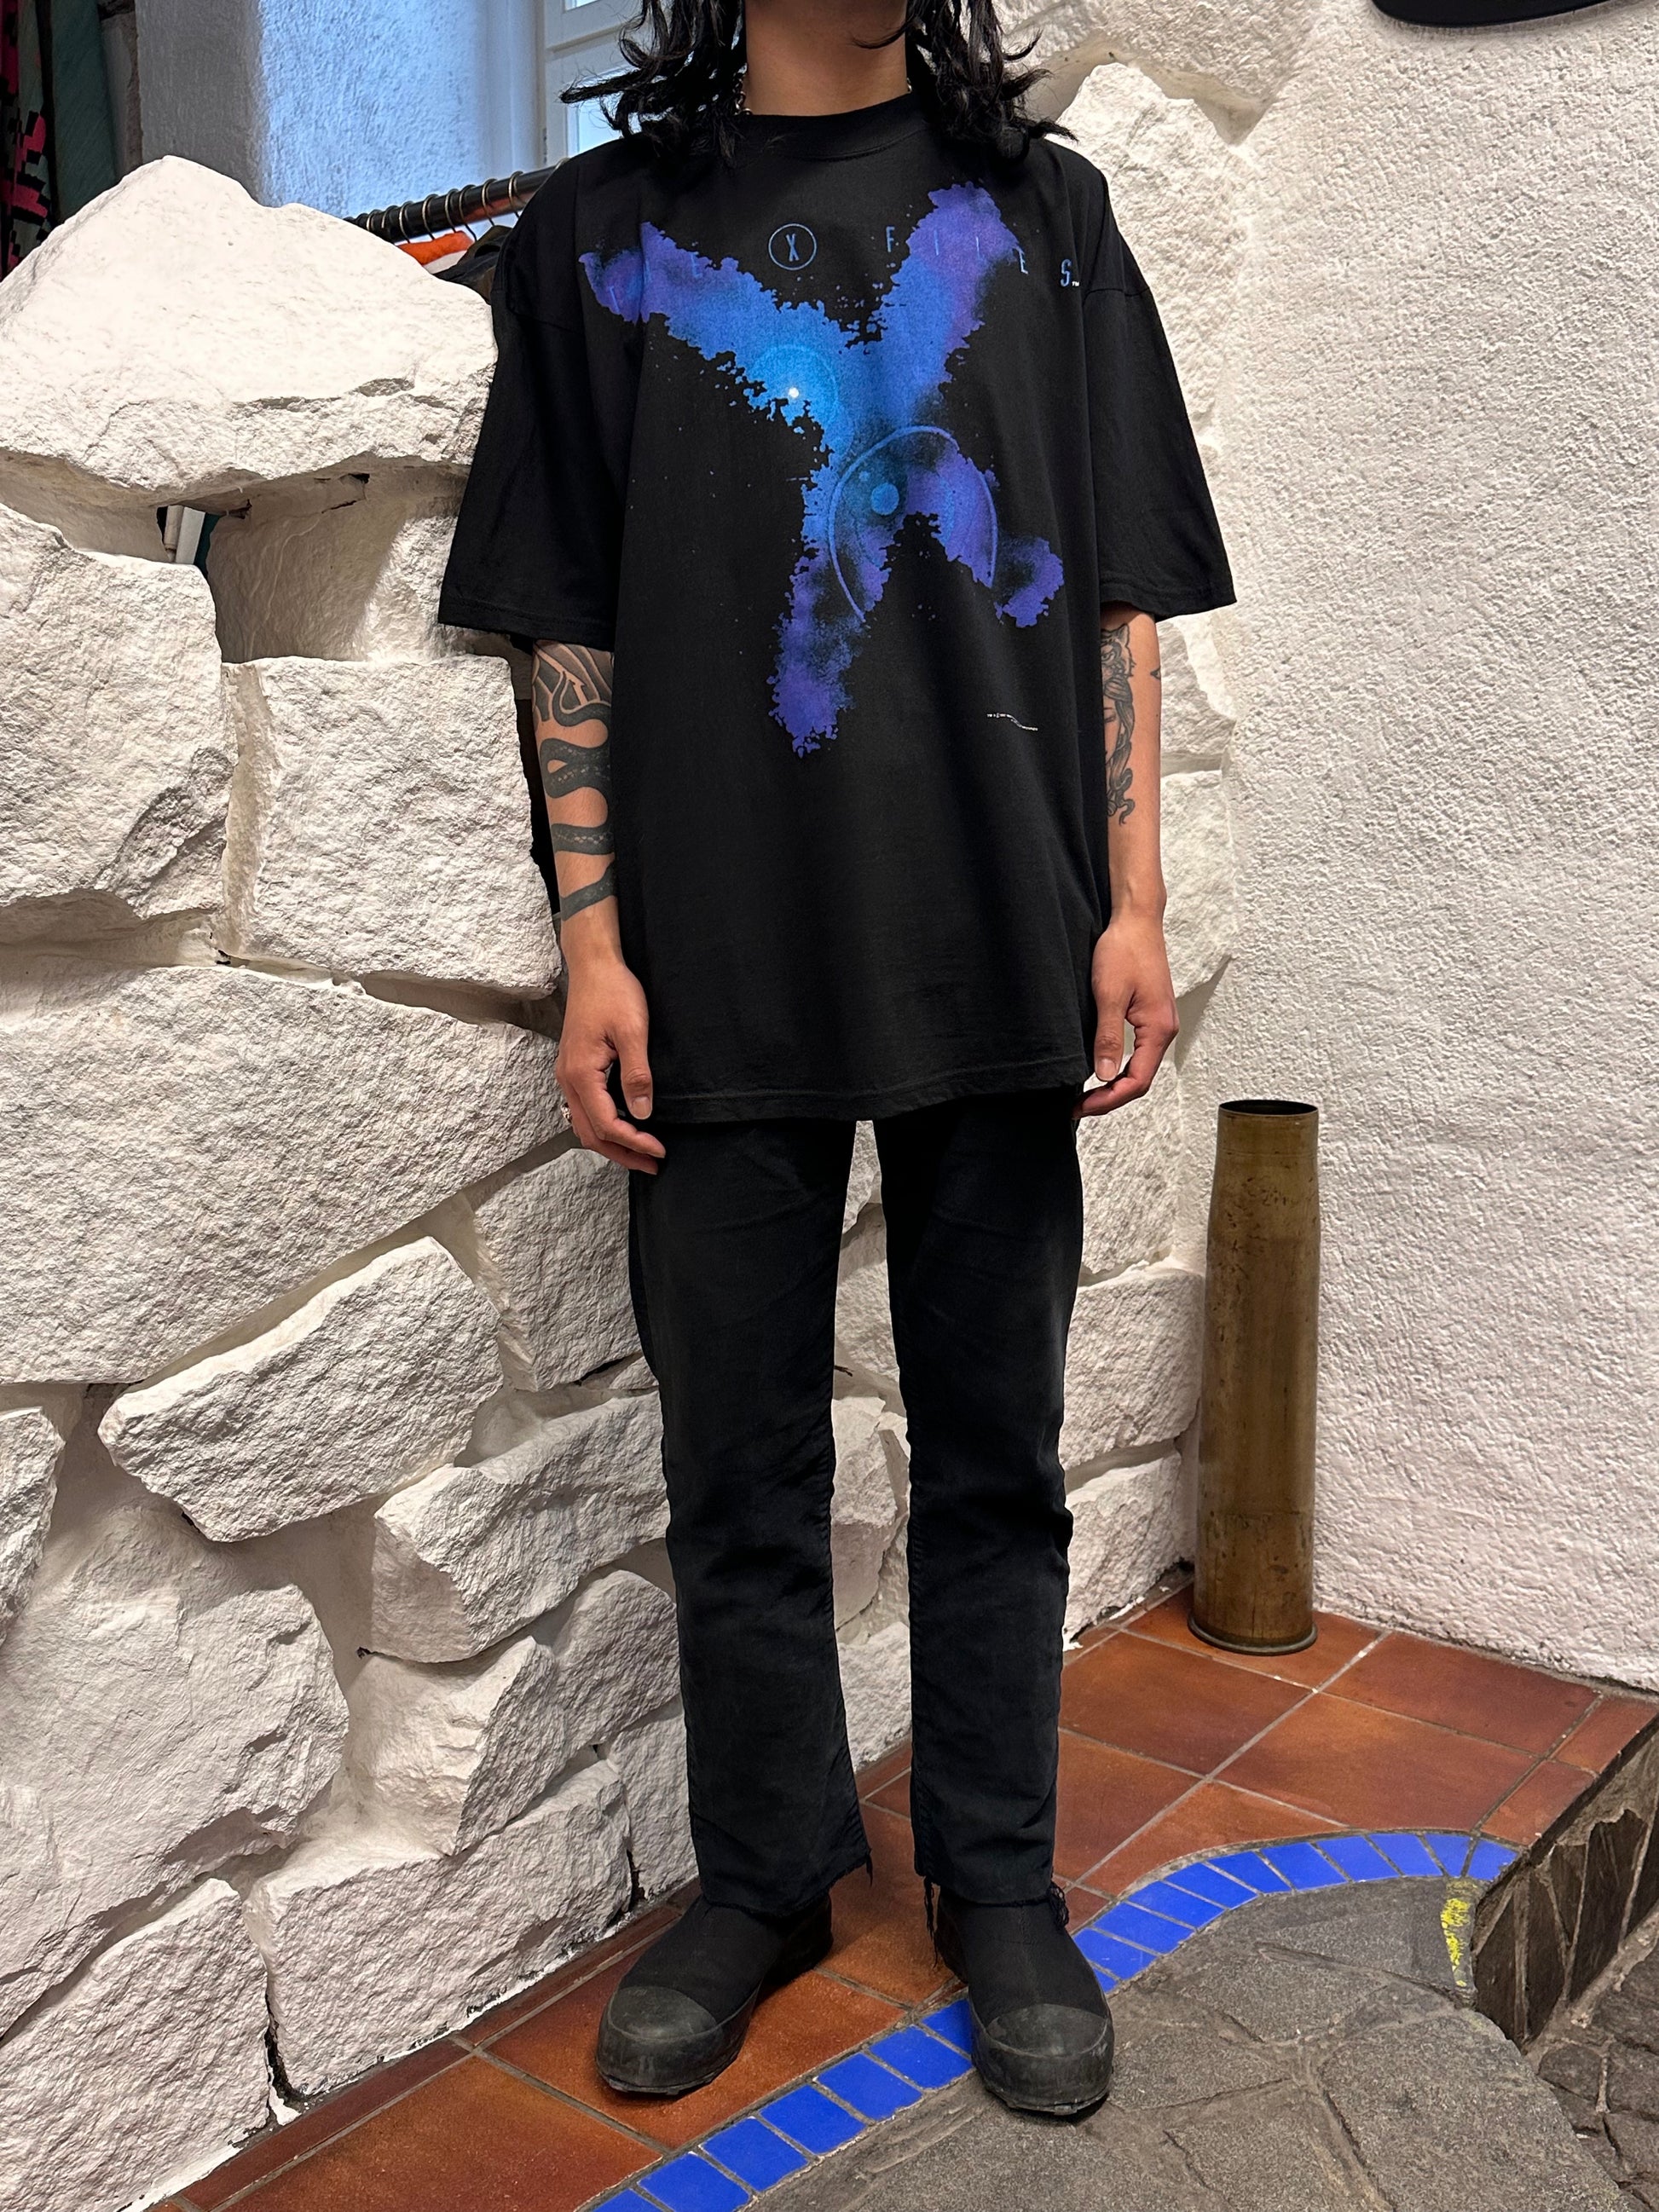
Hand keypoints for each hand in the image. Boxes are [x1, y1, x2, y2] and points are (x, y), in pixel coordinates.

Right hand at [555, 950, 665, 1173]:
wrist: (593, 965)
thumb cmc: (614, 992)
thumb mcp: (632, 1032)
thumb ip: (637, 1074)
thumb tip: (643, 1113)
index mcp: (581, 1074)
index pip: (607, 1124)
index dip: (634, 1142)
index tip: (660, 1150)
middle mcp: (568, 1079)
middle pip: (591, 1133)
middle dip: (622, 1153)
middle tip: (652, 1165)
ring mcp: (568, 1074)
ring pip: (585, 1124)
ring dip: (612, 1142)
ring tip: (640, 1153)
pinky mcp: (575, 1068)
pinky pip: (585, 1108)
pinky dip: (604, 1125)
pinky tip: (625, 1125)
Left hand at [1077, 911, 1178, 1118]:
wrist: (1136, 920)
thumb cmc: (1123, 950)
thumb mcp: (1109, 995)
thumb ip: (1108, 1037)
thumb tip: (1105, 1076)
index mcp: (1159, 1029)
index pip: (1138, 1081)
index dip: (1110, 1099)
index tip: (1082, 1106)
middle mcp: (1165, 1030)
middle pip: (1141, 1079)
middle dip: (1110, 1097)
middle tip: (1078, 1106)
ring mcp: (1159, 1023)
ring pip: (1140, 1067)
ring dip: (1115, 1084)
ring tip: (1086, 1094)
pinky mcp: (1150, 1015)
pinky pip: (1139, 1051)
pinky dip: (1120, 1066)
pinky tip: (1101, 1068)